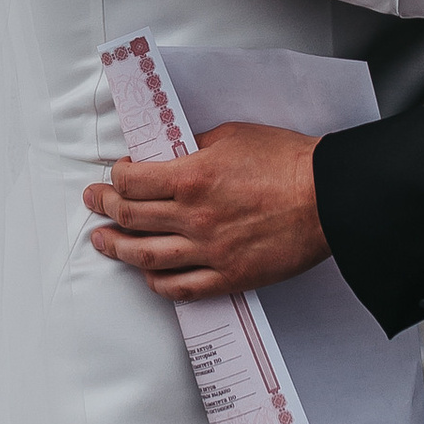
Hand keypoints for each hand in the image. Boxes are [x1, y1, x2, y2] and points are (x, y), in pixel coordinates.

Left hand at [84, 123, 327, 300]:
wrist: (328, 197)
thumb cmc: (287, 162)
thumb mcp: (233, 136)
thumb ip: (194, 147)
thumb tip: (169, 154)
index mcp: (191, 177)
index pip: (132, 181)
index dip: (115, 177)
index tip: (115, 174)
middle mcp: (194, 217)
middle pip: (131, 216)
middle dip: (105, 207)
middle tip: (95, 202)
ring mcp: (210, 251)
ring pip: (146, 256)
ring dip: (117, 248)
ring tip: (103, 241)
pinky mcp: (229, 276)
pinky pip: (181, 287)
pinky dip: (157, 282)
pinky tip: (147, 274)